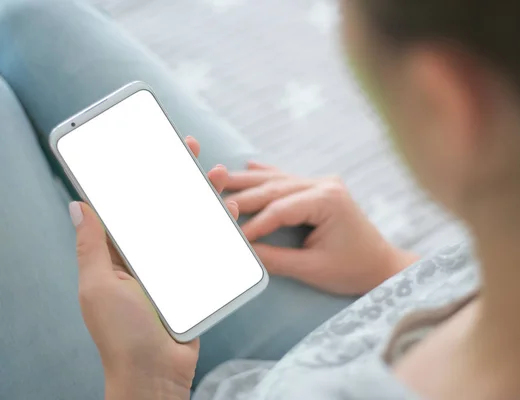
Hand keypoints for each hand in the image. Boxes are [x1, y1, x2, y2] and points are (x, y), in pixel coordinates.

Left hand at [70, 137, 238, 399]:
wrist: (156, 375)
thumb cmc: (121, 336)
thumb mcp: (99, 287)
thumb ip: (93, 246)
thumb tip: (78, 204)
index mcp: (118, 253)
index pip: (126, 205)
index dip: (135, 175)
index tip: (145, 147)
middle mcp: (147, 254)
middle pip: (163, 205)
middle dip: (175, 173)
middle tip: (186, 145)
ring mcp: (174, 265)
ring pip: (191, 220)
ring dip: (203, 194)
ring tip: (217, 172)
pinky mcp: (198, 276)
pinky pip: (211, 244)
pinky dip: (221, 224)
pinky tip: (230, 207)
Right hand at [225, 162, 417, 295]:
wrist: (381, 265)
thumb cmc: (353, 269)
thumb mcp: (314, 269)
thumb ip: (277, 259)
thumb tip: (243, 252)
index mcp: (329, 200)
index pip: (280, 208)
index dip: (253, 222)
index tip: (230, 234)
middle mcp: (325, 185)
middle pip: (275, 189)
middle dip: (243, 196)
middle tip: (211, 199)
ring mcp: (324, 184)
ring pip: (278, 180)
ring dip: (249, 181)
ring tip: (219, 177)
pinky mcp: (321, 189)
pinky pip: (288, 180)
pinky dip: (267, 176)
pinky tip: (249, 166)